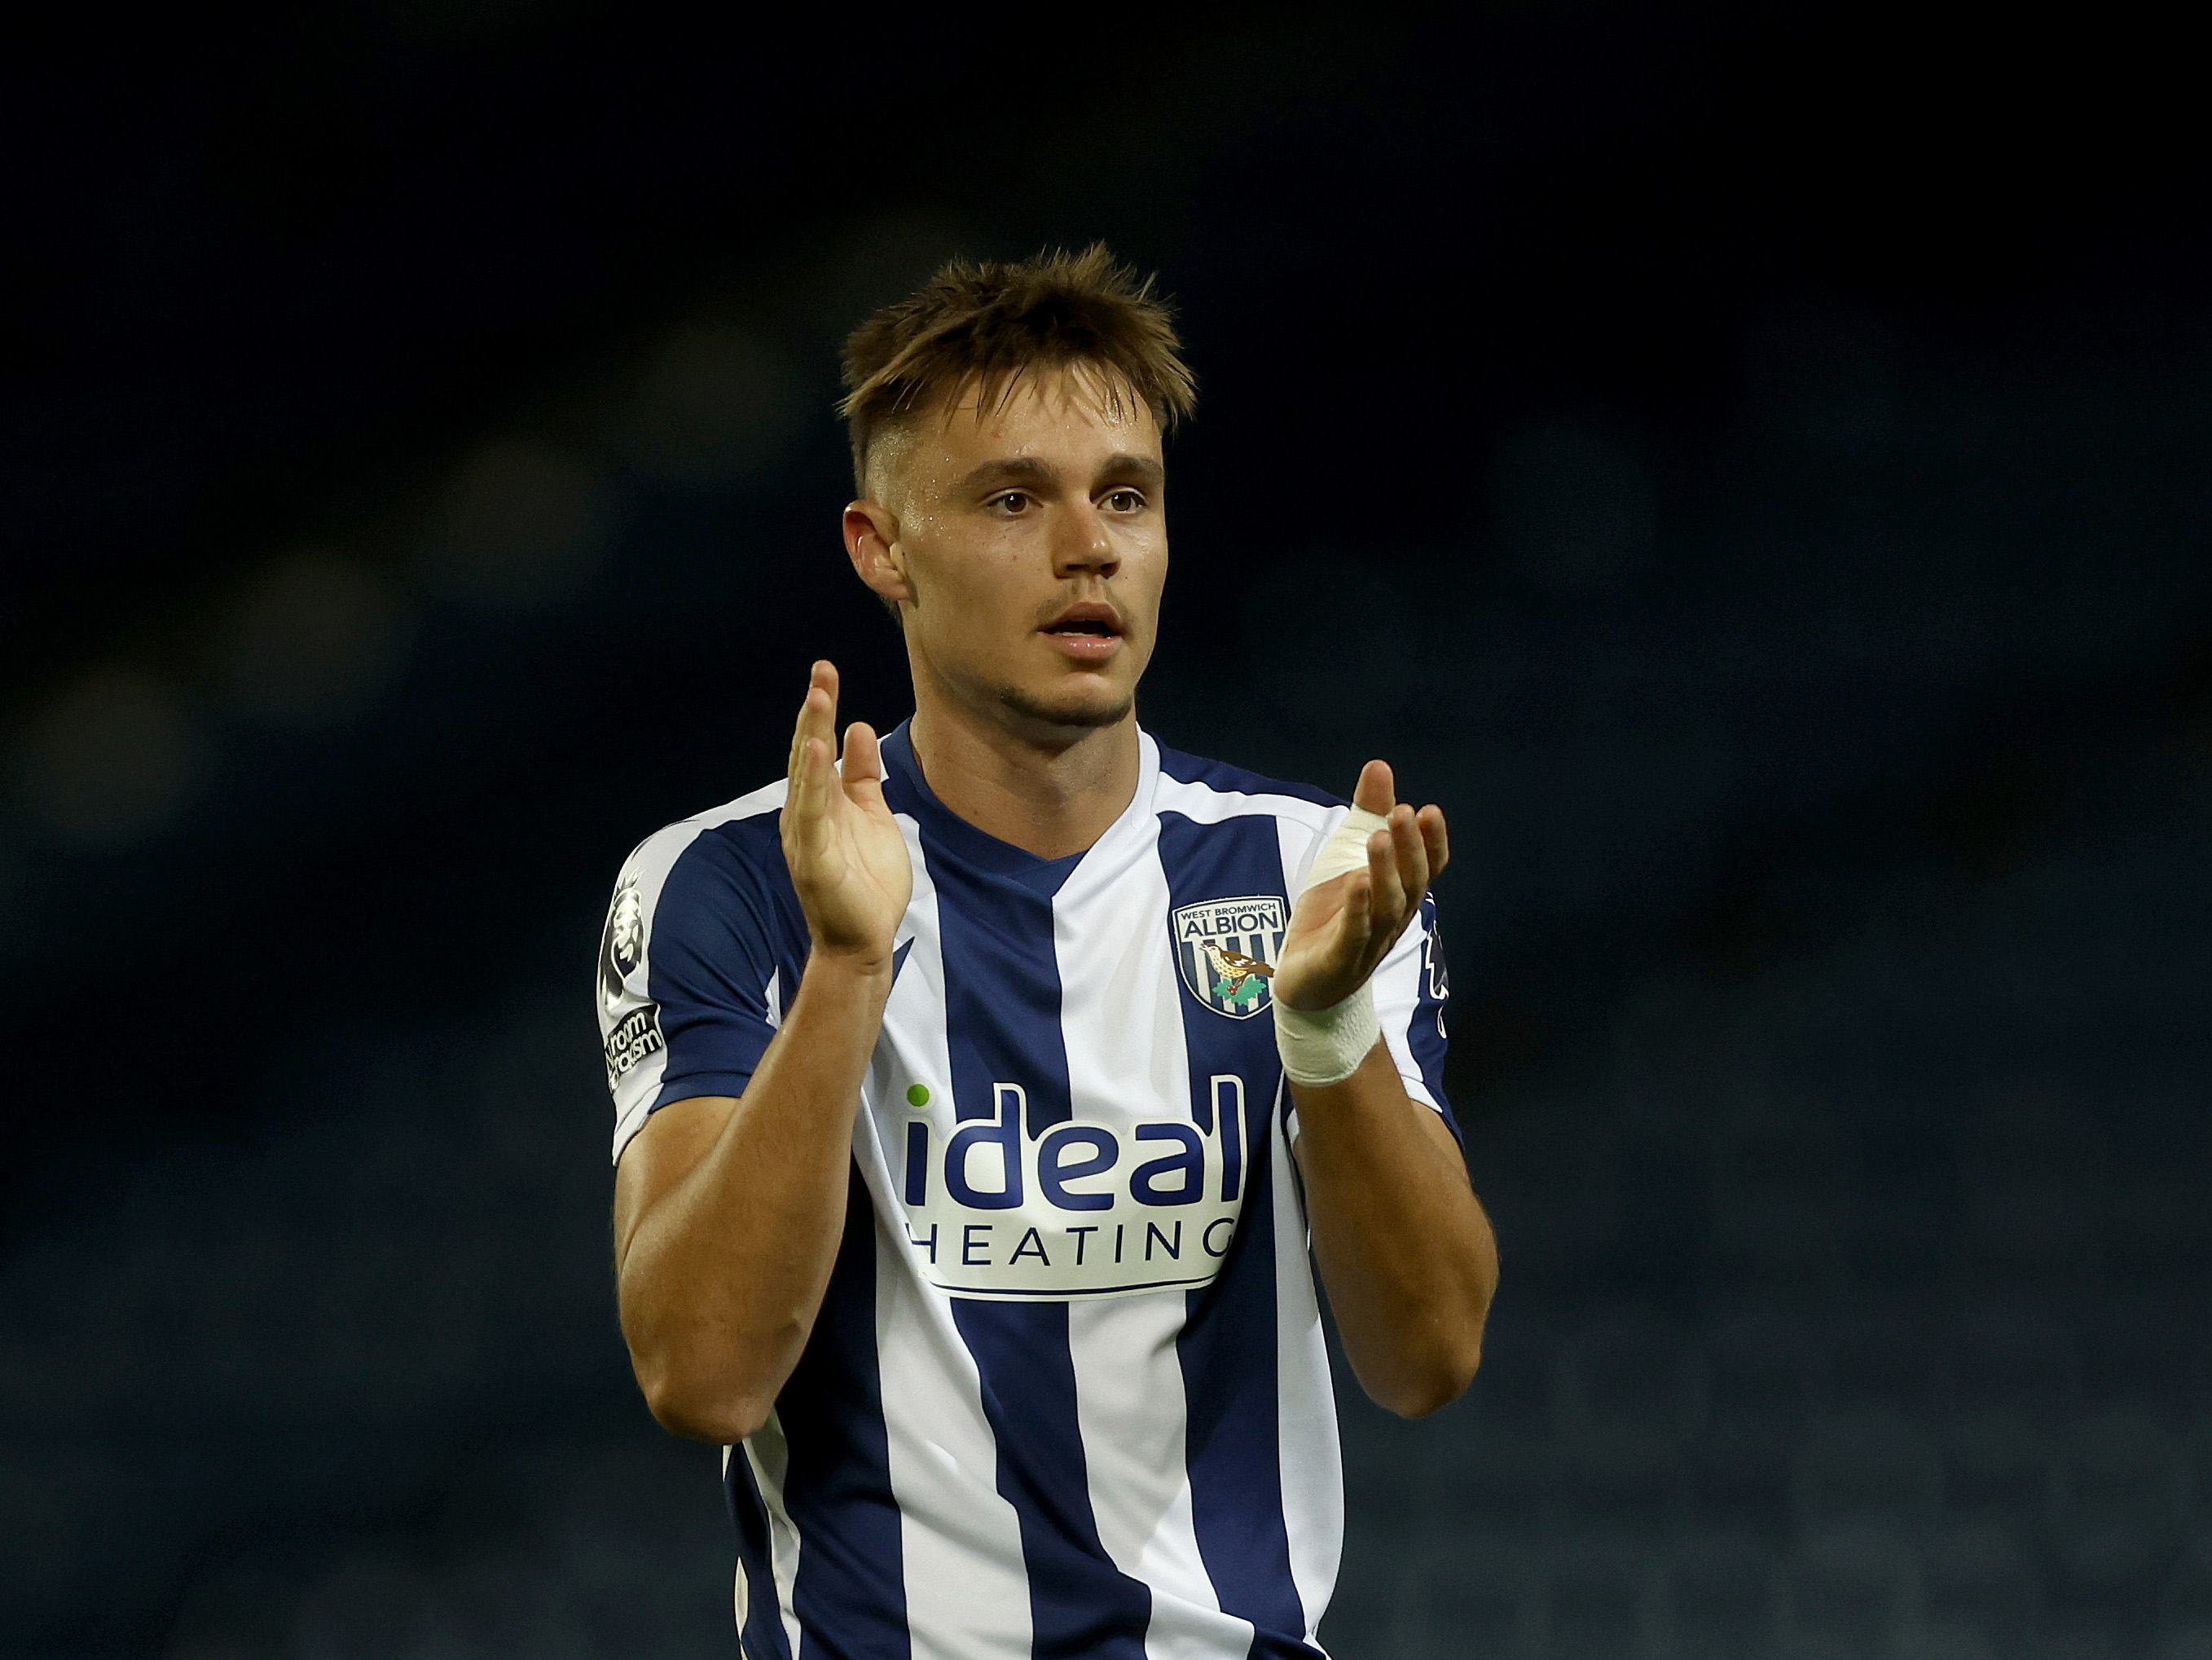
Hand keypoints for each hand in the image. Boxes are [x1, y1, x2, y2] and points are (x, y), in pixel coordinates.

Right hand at [781, 662, 912, 969]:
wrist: (864, 940)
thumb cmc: (866, 881)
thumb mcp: (871, 814)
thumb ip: (862, 774)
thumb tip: (858, 726)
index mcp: (820, 801)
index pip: (818, 746)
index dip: (822, 709)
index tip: (827, 672)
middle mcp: (806, 813)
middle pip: (808, 752)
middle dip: (815, 712)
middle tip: (822, 671)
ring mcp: (807, 835)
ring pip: (806, 776)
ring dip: (812, 735)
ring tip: (819, 698)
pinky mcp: (815, 858)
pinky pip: (813, 814)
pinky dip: (814, 781)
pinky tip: (818, 752)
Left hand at [1272, 760, 1449, 1011]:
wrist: (1307, 983)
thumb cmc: (1336, 915)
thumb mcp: (1346, 857)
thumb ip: (1367, 814)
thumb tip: (1379, 765)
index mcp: (1399, 893)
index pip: (1426, 867)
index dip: (1431, 842)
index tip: (1430, 811)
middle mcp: (1392, 917)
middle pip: (1410, 881)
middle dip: (1410, 847)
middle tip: (1404, 812)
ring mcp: (1368, 941)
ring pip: (1386, 906)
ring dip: (1385, 871)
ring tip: (1380, 838)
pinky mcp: (1338, 960)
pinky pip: (1353, 933)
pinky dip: (1357, 908)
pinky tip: (1355, 883)